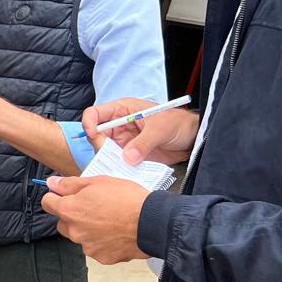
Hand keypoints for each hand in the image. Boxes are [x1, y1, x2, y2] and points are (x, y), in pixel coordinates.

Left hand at [40, 176, 150, 264]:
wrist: (153, 222)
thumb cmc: (127, 199)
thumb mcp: (98, 182)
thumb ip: (70, 184)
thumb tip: (51, 184)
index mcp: (70, 211)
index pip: (47, 203)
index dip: (56, 197)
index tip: (65, 194)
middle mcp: (75, 232)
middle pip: (63, 222)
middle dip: (73, 215)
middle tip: (93, 206)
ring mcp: (88, 246)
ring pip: (80, 236)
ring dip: (88, 229)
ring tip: (108, 219)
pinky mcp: (102, 257)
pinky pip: (96, 248)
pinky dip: (102, 241)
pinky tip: (116, 232)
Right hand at [81, 98, 198, 165]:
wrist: (192, 139)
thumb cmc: (178, 124)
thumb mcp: (161, 129)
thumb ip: (144, 143)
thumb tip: (127, 158)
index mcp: (122, 110)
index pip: (95, 113)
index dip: (89, 123)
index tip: (93, 135)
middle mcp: (118, 125)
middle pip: (96, 136)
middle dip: (100, 146)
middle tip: (111, 156)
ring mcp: (123, 141)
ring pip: (104, 151)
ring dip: (109, 160)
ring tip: (121, 166)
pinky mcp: (129, 155)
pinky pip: (116, 162)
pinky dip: (118, 168)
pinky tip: (125, 171)